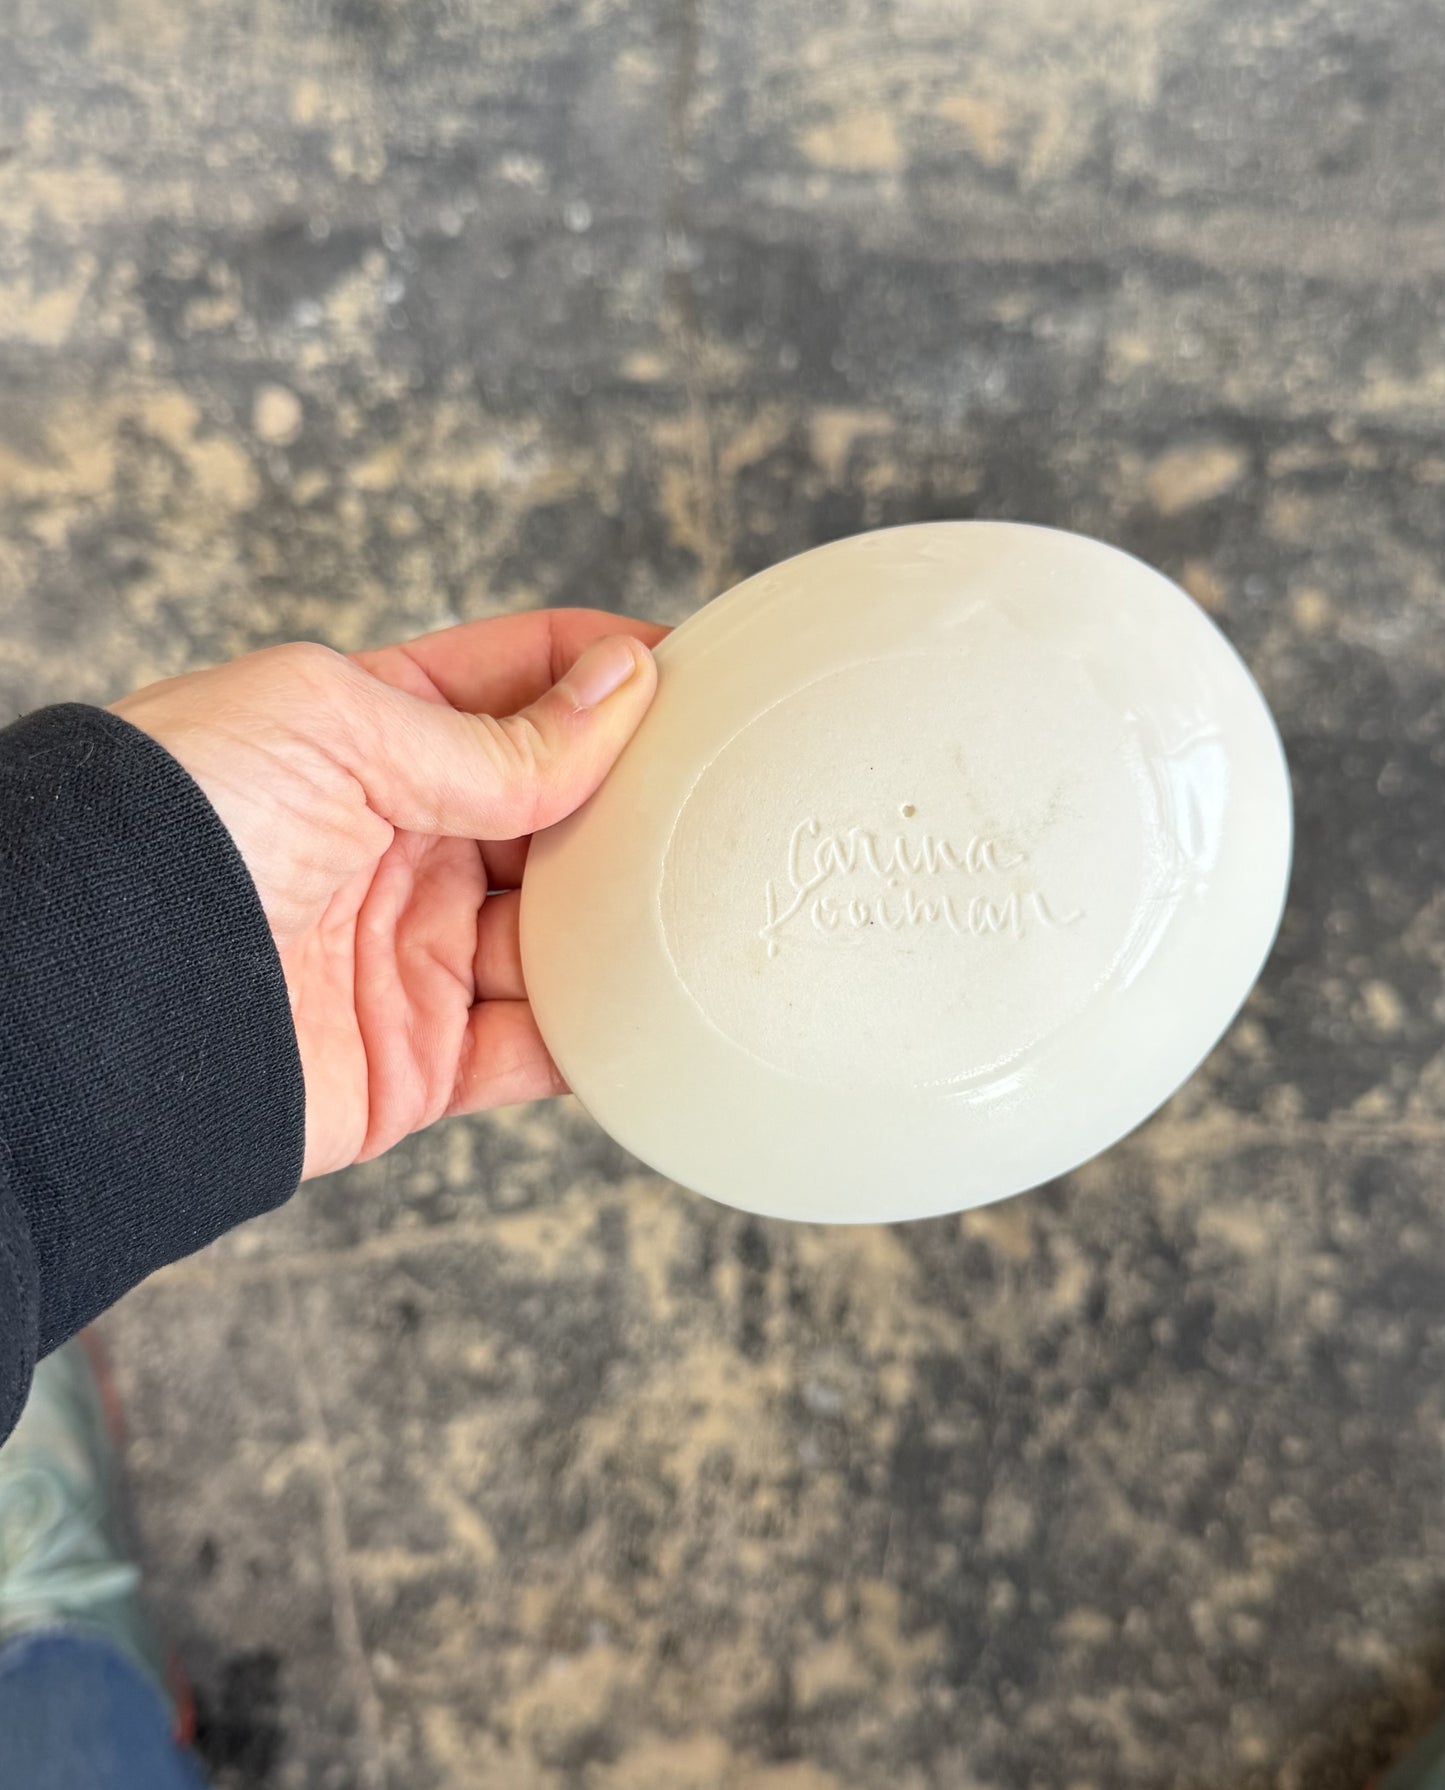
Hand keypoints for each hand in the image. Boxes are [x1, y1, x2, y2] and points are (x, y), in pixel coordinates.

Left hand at [112, 610, 662, 1179]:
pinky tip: (665, 1000)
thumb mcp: (333, 726)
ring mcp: (416, 954)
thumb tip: (621, 687)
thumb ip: (490, 735)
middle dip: (641, 796)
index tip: (698, 666)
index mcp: (373, 736)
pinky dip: (604, 1034)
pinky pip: (540, 1050)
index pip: (516, 682)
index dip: (606, 666)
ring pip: (568, 932)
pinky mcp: (421, 1061)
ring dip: (635, 916)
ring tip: (716, 894)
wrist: (85, 1000)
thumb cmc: (175, 823)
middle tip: (733, 786)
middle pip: (562, 812)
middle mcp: (405, 843)